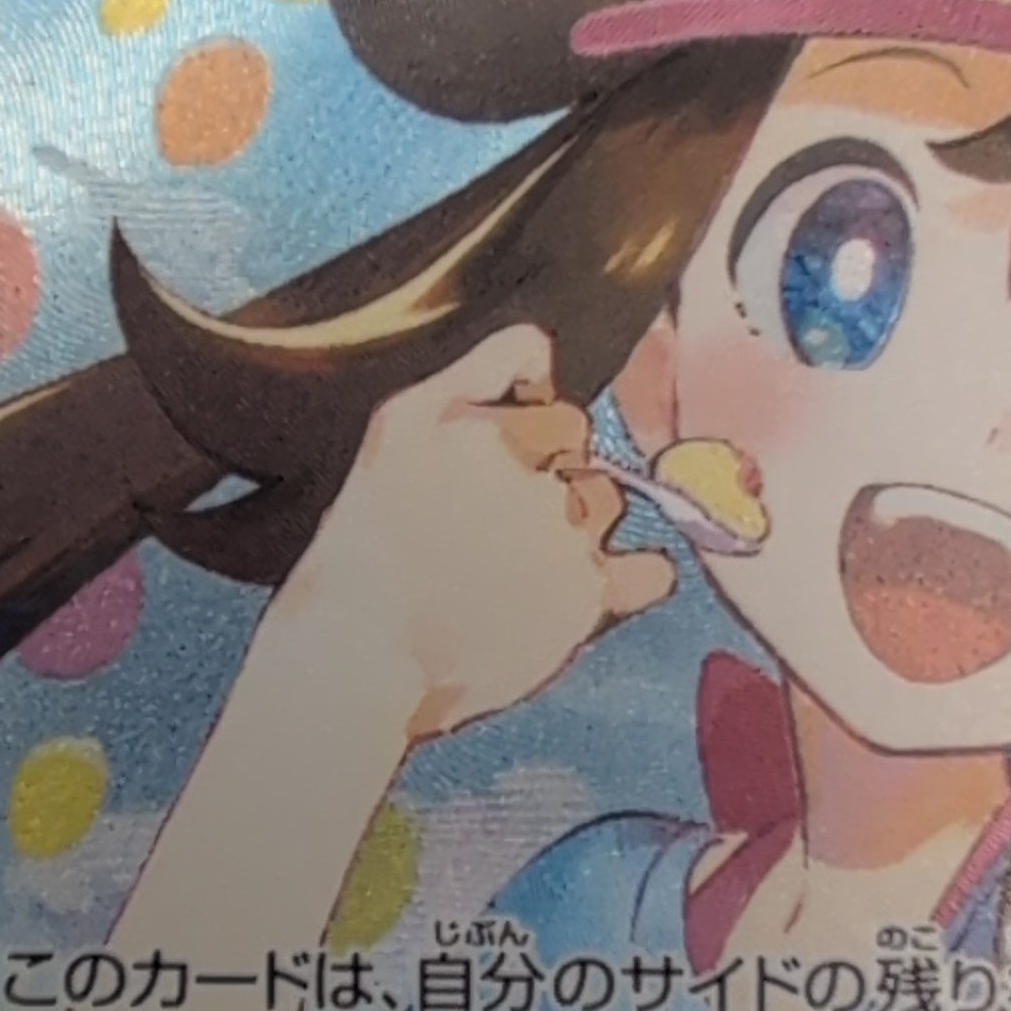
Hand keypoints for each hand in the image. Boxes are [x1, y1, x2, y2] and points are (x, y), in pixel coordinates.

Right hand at [276, 325, 672, 741]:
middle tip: (493, 529)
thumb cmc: (361, 553)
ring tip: (518, 569)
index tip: (488, 467)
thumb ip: (474, 374)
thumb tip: (543, 352)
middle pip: (579, 442)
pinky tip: (585, 589)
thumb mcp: (395, 430)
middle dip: (547, 473)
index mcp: (475, 420)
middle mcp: (527, 466)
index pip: (544, 385)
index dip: (520, 424)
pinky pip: (651, 570)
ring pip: (607, 499)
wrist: (359, 658)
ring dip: (578, 522)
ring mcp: (564, 528)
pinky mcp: (587, 594)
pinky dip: (633, 576)